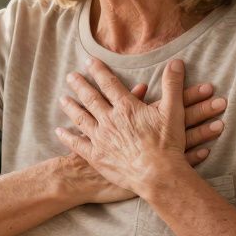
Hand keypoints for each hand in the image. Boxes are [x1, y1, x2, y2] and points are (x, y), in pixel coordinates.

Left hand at [56, 58, 216, 196]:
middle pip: (91, 98)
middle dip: (80, 85)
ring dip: (71, 107)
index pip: (109, 84)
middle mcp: (109, 120)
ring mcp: (100, 139)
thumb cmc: (167, 144)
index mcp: (126, 107)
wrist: (158, 174)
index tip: (89, 61)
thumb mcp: (174, 110)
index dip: (98, 71)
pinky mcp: (96, 157)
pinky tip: (59, 131)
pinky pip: (78, 144)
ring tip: (62, 99)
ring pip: (81, 118)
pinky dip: (67, 137)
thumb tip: (176, 62)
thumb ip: (172, 85)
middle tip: (70, 76)